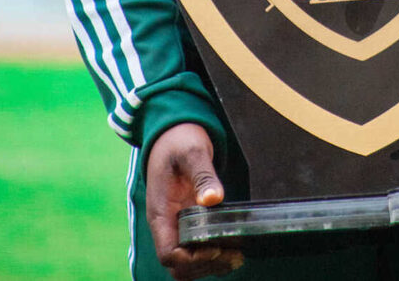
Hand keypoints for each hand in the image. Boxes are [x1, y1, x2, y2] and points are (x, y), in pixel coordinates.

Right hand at [146, 123, 243, 279]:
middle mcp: (165, 224)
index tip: (216, 248)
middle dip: (204, 266)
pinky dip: (210, 257)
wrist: (173, 132)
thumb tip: (214, 198)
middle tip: (235, 256)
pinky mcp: (186, 221)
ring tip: (237, 256)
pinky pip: (193, 250)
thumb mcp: (192, 151)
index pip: (168, 254)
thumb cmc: (179, 140)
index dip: (191, 259)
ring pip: (185, 263)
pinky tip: (231, 249)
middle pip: (177, 266)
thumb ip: (203, 174)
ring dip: (209, 265)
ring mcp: (175, 224)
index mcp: (160, 212)